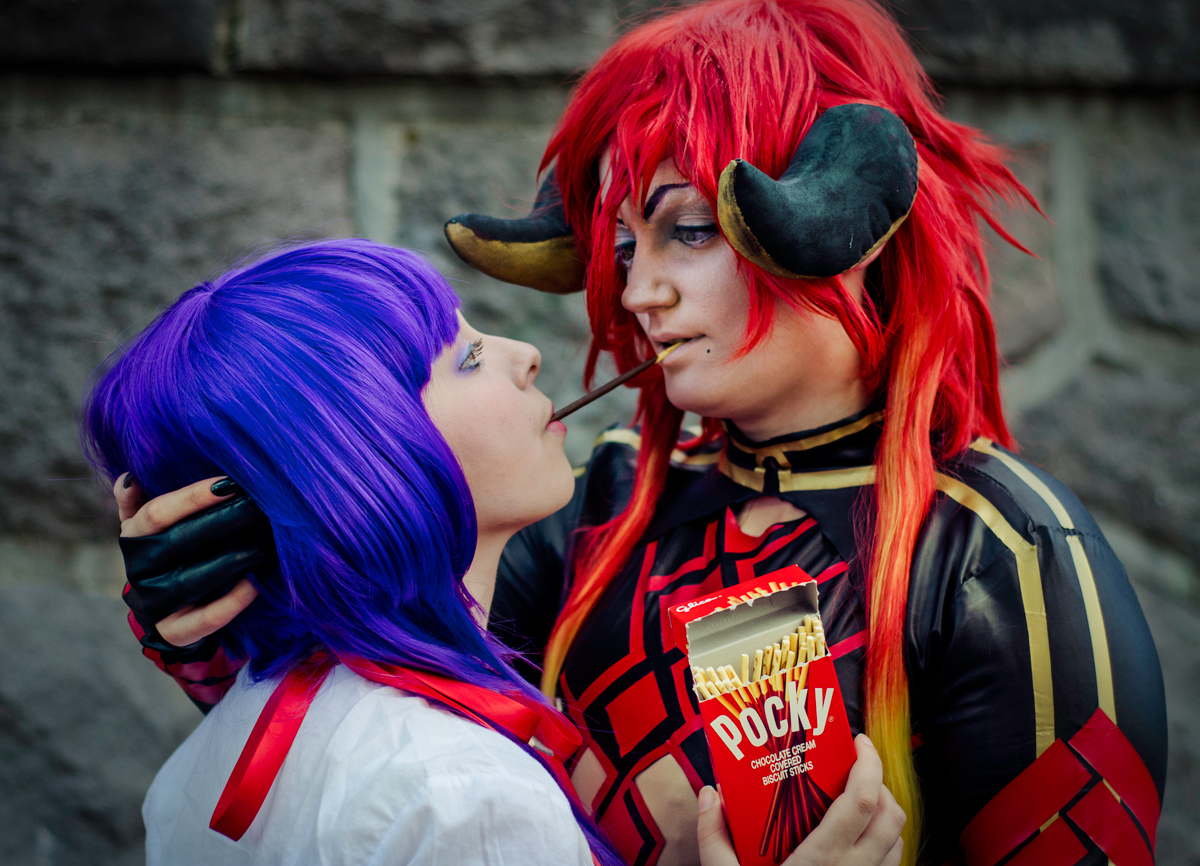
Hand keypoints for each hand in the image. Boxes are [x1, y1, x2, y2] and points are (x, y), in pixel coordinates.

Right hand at [115, 473, 264, 645]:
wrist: (170, 606)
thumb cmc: (170, 549)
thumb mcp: (149, 523)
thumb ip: (138, 498)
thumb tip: (129, 479)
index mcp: (133, 538)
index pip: (156, 513)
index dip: (192, 497)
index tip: (231, 483)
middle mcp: (138, 571)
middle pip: (178, 543)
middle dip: (222, 522)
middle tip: (259, 507)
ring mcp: (154, 603)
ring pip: (191, 581)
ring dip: (231, 561)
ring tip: (265, 543)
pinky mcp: (174, 631)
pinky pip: (204, 619)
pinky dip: (231, 602)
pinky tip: (255, 583)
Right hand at [696, 734, 904, 865]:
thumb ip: (714, 837)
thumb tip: (710, 794)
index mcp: (821, 862)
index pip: (862, 802)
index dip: (869, 765)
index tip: (856, 741)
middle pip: (891, 817)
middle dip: (880, 783)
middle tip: (854, 767)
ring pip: (897, 842)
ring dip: (885, 814)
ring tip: (856, 800)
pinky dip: (884, 845)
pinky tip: (856, 841)